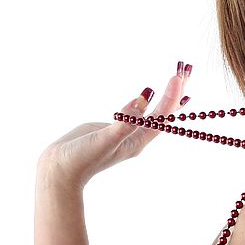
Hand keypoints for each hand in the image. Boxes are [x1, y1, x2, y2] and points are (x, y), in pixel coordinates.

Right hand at [36, 61, 192, 190]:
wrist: (59, 171)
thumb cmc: (82, 159)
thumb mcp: (104, 140)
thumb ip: (124, 122)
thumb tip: (143, 100)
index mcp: (137, 142)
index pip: (161, 117)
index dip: (171, 98)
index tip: (176, 78)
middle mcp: (135, 137)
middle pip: (161, 114)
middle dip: (174, 95)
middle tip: (186, 73)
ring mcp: (124, 133)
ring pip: (150, 113)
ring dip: (163, 97)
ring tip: (177, 82)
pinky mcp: (112, 129)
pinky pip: (133, 113)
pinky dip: (144, 103)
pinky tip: (148, 97)